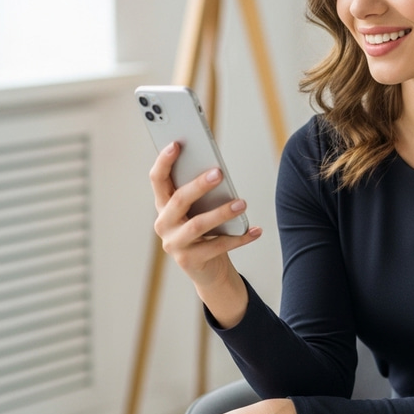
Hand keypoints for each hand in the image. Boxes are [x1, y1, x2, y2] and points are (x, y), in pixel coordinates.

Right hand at [150, 142, 261, 325]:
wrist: (208, 270)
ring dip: (222, 212)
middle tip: (219, 172)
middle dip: (199, 185)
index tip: (176, 144)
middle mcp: (164, 224)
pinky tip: (256, 230)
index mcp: (164, 205)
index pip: (157, 180)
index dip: (164, 161)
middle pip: (179, 200)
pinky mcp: (190, 261)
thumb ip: (202, 192)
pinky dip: (240, 238)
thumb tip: (217, 169)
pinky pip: (218, 246)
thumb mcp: (200, 209)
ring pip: (198, 225)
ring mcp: (174, 244)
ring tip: (242, 203)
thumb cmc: (205, 231)